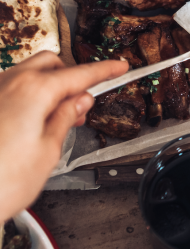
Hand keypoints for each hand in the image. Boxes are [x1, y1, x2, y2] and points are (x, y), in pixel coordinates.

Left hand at [0, 52, 127, 221]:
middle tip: (85, 101)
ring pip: (28, 74)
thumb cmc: (0, 183)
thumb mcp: (48, 151)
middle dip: (71, 76)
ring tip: (60, 118)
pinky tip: (34, 121)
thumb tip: (80, 101)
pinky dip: (29, 97)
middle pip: (51, 64)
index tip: (119, 67)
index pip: (79, 74)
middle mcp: (8, 83)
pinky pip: (11, 89)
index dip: (104, 71)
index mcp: (32, 91)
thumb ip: (66, 118)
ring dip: (49, 87)